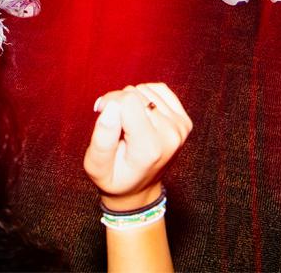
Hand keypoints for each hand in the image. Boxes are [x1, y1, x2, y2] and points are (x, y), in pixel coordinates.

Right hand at [83, 82, 191, 211]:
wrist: (139, 190)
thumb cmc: (114, 178)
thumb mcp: (96, 167)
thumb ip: (101, 139)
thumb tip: (110, 107)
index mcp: (149, 148)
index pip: (127, 101)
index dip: (109, 102)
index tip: (101, 115)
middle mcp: (170, 136)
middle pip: (135, 94)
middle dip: (119, 103)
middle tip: (114, 125)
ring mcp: (180, 128)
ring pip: (146, 90)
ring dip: (132, 101)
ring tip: (127, 124)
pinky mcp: (184, 121)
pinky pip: (159, 89)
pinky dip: (146, 97)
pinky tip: (140, 115)